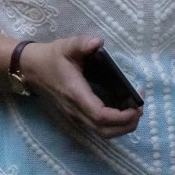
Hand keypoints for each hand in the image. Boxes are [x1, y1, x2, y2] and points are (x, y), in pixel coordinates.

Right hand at [20, 35, 142, 138]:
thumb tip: (98, 42)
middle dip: (126, 124)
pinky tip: (123, 111)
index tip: (137, 105)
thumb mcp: (67, 46)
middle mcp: (76, 110)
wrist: (32, 68)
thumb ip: (82, 44)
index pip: (100, 115)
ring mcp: (75, 115)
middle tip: (141, 108)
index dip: (121, 116)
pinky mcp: (76, 114)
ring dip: (121, 127)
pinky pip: (97, 126)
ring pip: (101, 132)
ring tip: (136, 111)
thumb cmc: (52, 56)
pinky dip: (114, 124)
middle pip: (103, 130)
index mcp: (76, 94)